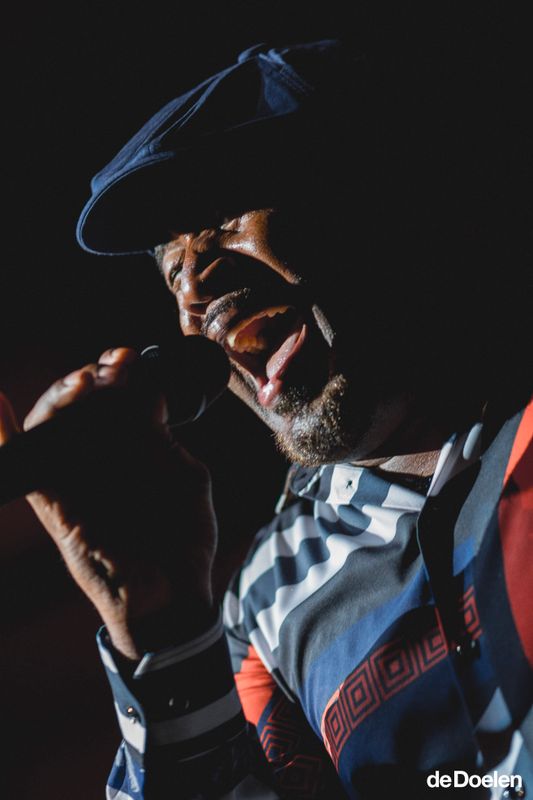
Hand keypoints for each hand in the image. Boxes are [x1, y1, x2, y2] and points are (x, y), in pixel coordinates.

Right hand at [0, 348, 217, 659]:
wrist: (172, 596)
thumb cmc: (183, 538)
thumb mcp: (186, 477)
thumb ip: (165, 440)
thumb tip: (150, 396)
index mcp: (129, 449)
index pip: (112, 398)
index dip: (119, 373)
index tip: (133, 361)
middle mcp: (96, 459)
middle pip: (79, 403)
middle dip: (94, 377)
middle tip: (116, 367)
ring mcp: (73, 479)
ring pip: (51, 424)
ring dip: (64, 395)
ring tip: (87, 381)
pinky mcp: (54, 504)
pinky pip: (22, 465)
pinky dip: (3, 436)